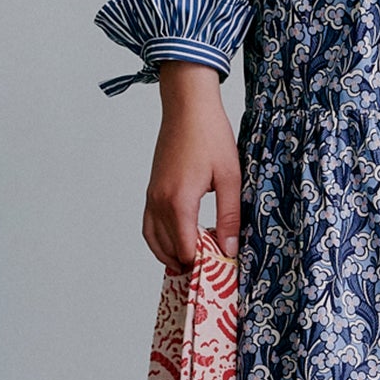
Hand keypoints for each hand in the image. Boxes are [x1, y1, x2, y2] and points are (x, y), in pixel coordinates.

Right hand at [143, 60, 242, 270]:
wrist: (187, 106)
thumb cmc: (210, 136)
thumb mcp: (230, 177)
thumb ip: (229, 216)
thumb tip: (230, 249)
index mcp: (179, 201)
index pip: (185, 249)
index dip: (202, 264)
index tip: (220, 272)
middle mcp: (160, 202)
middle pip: (168, 249)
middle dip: (187, 263)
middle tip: (209, 273)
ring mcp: (152, 195)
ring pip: (154, 239)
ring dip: (170, 255)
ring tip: (192, 264)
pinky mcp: (152, 189)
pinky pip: (149, 224)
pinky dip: (159, 240)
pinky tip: (176, 242)